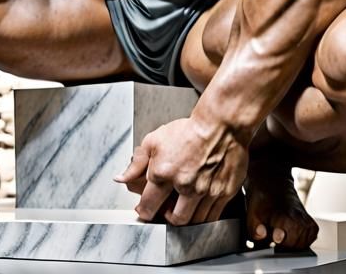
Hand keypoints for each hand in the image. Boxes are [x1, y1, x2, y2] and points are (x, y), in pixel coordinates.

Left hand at [115, 116, 248, 225]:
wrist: (221, 125)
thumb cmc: (189, 130)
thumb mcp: (154, 141)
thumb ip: (136, 163)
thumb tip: (121, 178)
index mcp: (164, 173)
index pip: (148, 205)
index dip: (144, 211)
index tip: (145, 210)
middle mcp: (185, 185)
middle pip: (174, 219)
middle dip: (168, 218)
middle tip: (167, 210)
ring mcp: (206, 190)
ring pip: (195, 220)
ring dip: (187, 217)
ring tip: (184, 206)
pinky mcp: (224, 192)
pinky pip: (213, 215)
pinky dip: (204, 215)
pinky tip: (200, 205)